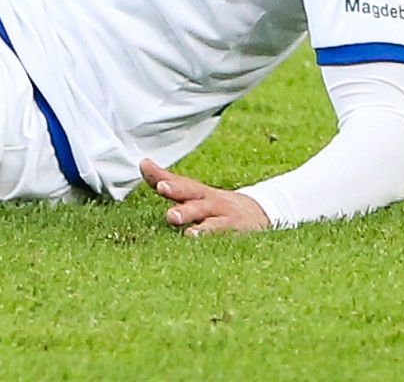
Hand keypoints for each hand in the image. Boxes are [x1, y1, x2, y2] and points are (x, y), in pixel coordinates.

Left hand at [140, 158, 270, 236]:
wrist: (259, 214)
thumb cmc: (216, 204)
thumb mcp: (194, 193)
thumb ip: (169, 182)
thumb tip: (143, 163)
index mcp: (198, 193)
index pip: (177, 180)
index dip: (161, 174)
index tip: (145, 165)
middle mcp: (210, 201)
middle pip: (193, 192)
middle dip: (176, 189)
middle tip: (162, 187)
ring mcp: (224, 216)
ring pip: (206, 215)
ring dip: (190, 215)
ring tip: (172, 217)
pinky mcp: (236, 231)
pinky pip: (221, 234)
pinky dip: (209, 237)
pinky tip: (195, 239)